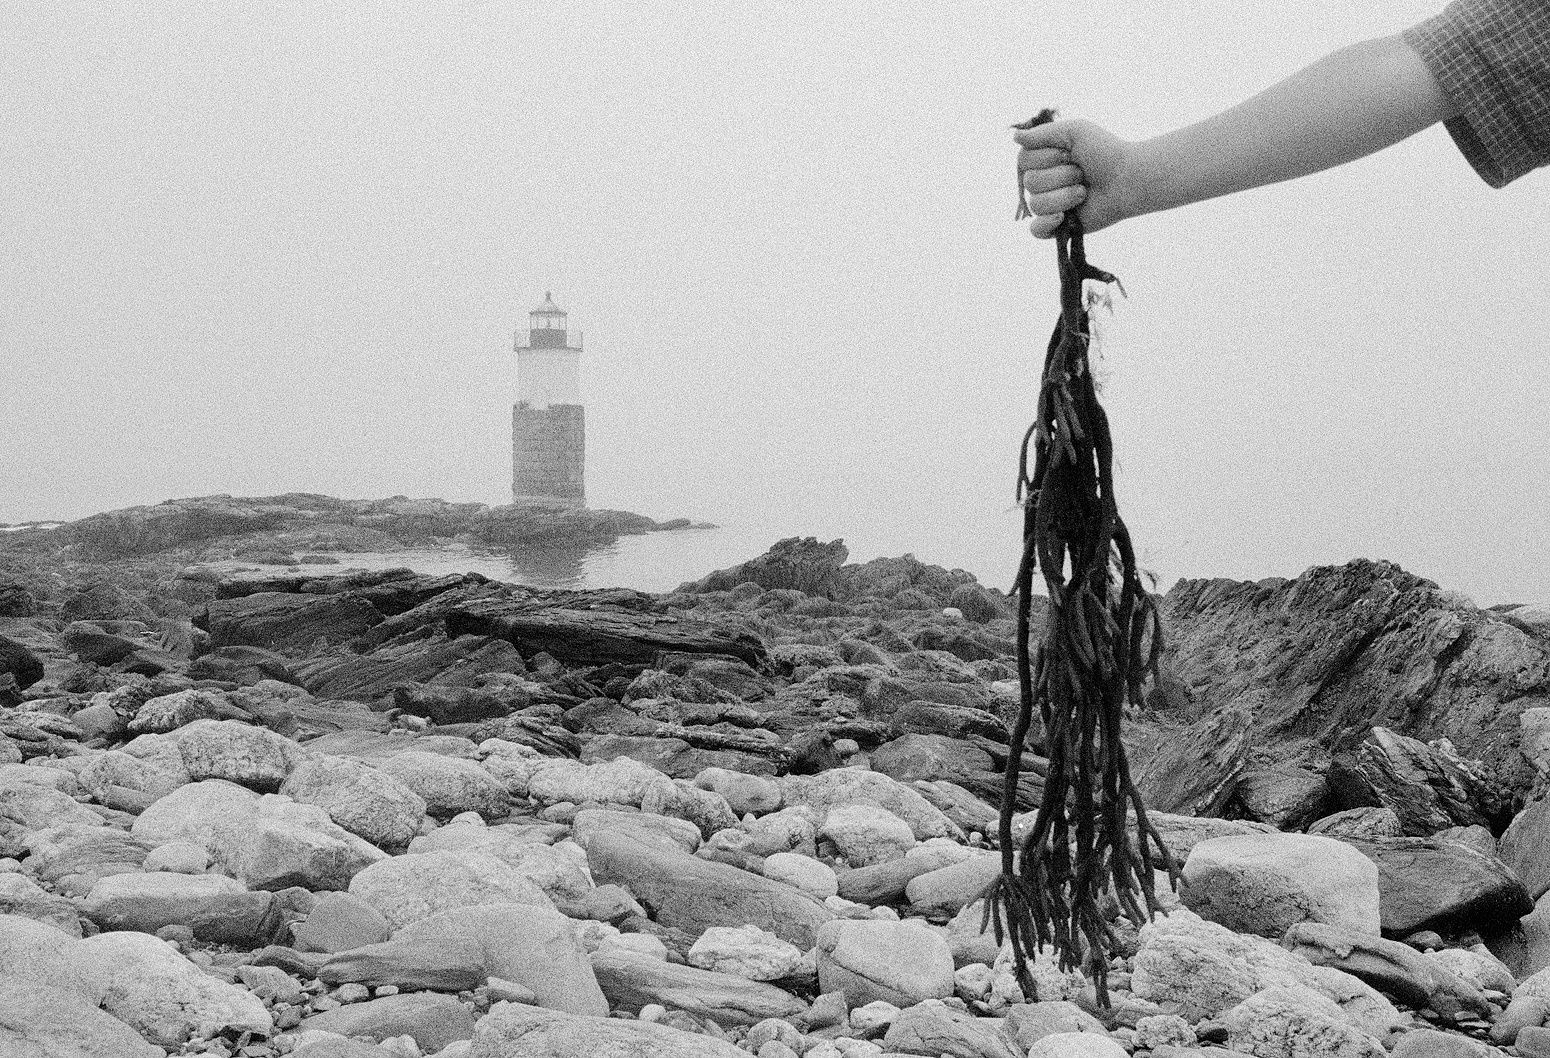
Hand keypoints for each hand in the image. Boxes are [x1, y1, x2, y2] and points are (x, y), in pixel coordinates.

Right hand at [1015, 118, 1136, 238]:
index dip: (1046, 158)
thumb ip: (1042, 133)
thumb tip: (1013, 136)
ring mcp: (1048, 205)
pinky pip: (1036, 230)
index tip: (1069, 154)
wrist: (1127, 179)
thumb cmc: (1104, 152)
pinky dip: (1047, 222)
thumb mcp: (1074, 132)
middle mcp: (1042, 183)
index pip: (1023, 161)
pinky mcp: (1057, 227)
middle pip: (1030, 182)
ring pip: (1036, 204)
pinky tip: (1063, 217)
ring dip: (1065, 196)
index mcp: (1042, 160)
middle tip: (1082, 174)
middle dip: (1060, 176)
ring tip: (1084, 192)